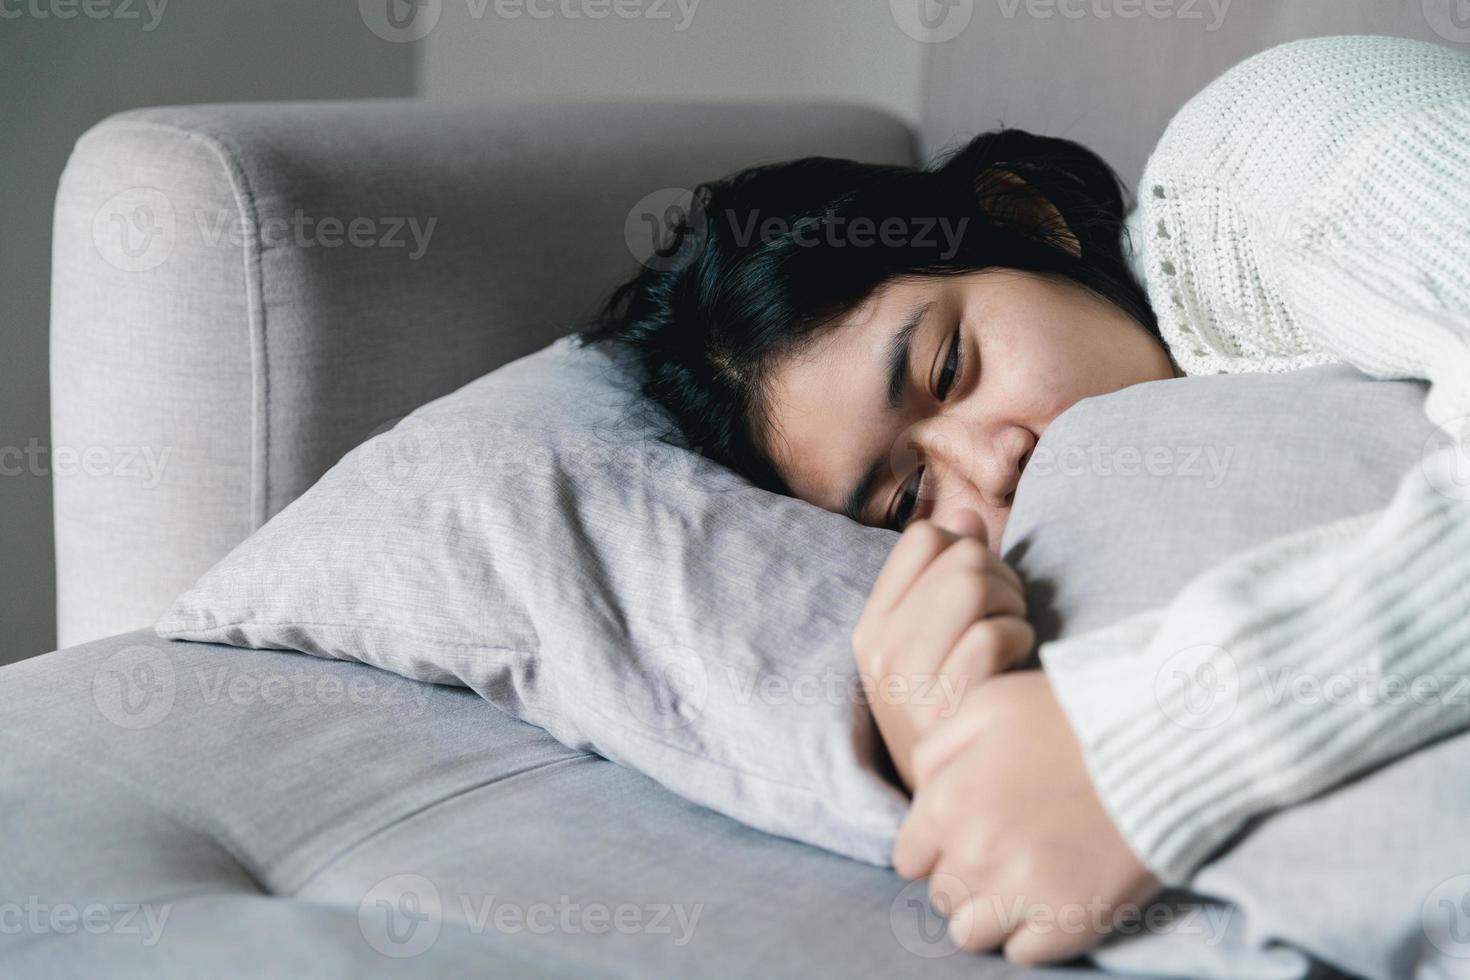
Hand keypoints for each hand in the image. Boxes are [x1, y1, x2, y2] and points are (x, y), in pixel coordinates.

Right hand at [851, 510, 1034, 790]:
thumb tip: (969, 514)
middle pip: (961, 558)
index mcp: (871, 627)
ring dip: (1014, 609)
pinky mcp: (945, 707)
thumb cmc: (957, 716)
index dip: (968, 549)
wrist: (955, 806)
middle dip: (1004, 579)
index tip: (982, 589)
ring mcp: (907, 679)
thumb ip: (945, 579)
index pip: (923, 538)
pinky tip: (1018, 669)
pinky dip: (1021, 642)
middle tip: (1010, 618)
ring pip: (976, 586)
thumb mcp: (932, 647)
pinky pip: (994, 634)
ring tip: (1014, 641)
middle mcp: (880, 649)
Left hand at [893, 671, 1159, 964]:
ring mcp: (1021, 894)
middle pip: (942, 896)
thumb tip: (921, 795)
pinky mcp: (1069, 923)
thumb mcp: (987, 706)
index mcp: (946, 803)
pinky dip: (1033, 932)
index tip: (967, 834)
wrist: (1159, 744)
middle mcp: (975, 855)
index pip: (909, 858)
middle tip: (1005, 851)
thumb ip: (936, 750)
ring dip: (990, 913)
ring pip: (970, 934)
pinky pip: (1021, 953)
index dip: (936, 847)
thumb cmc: (1069, 718)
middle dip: (964, 877)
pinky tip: (1054, 897)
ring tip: (1024, 881)